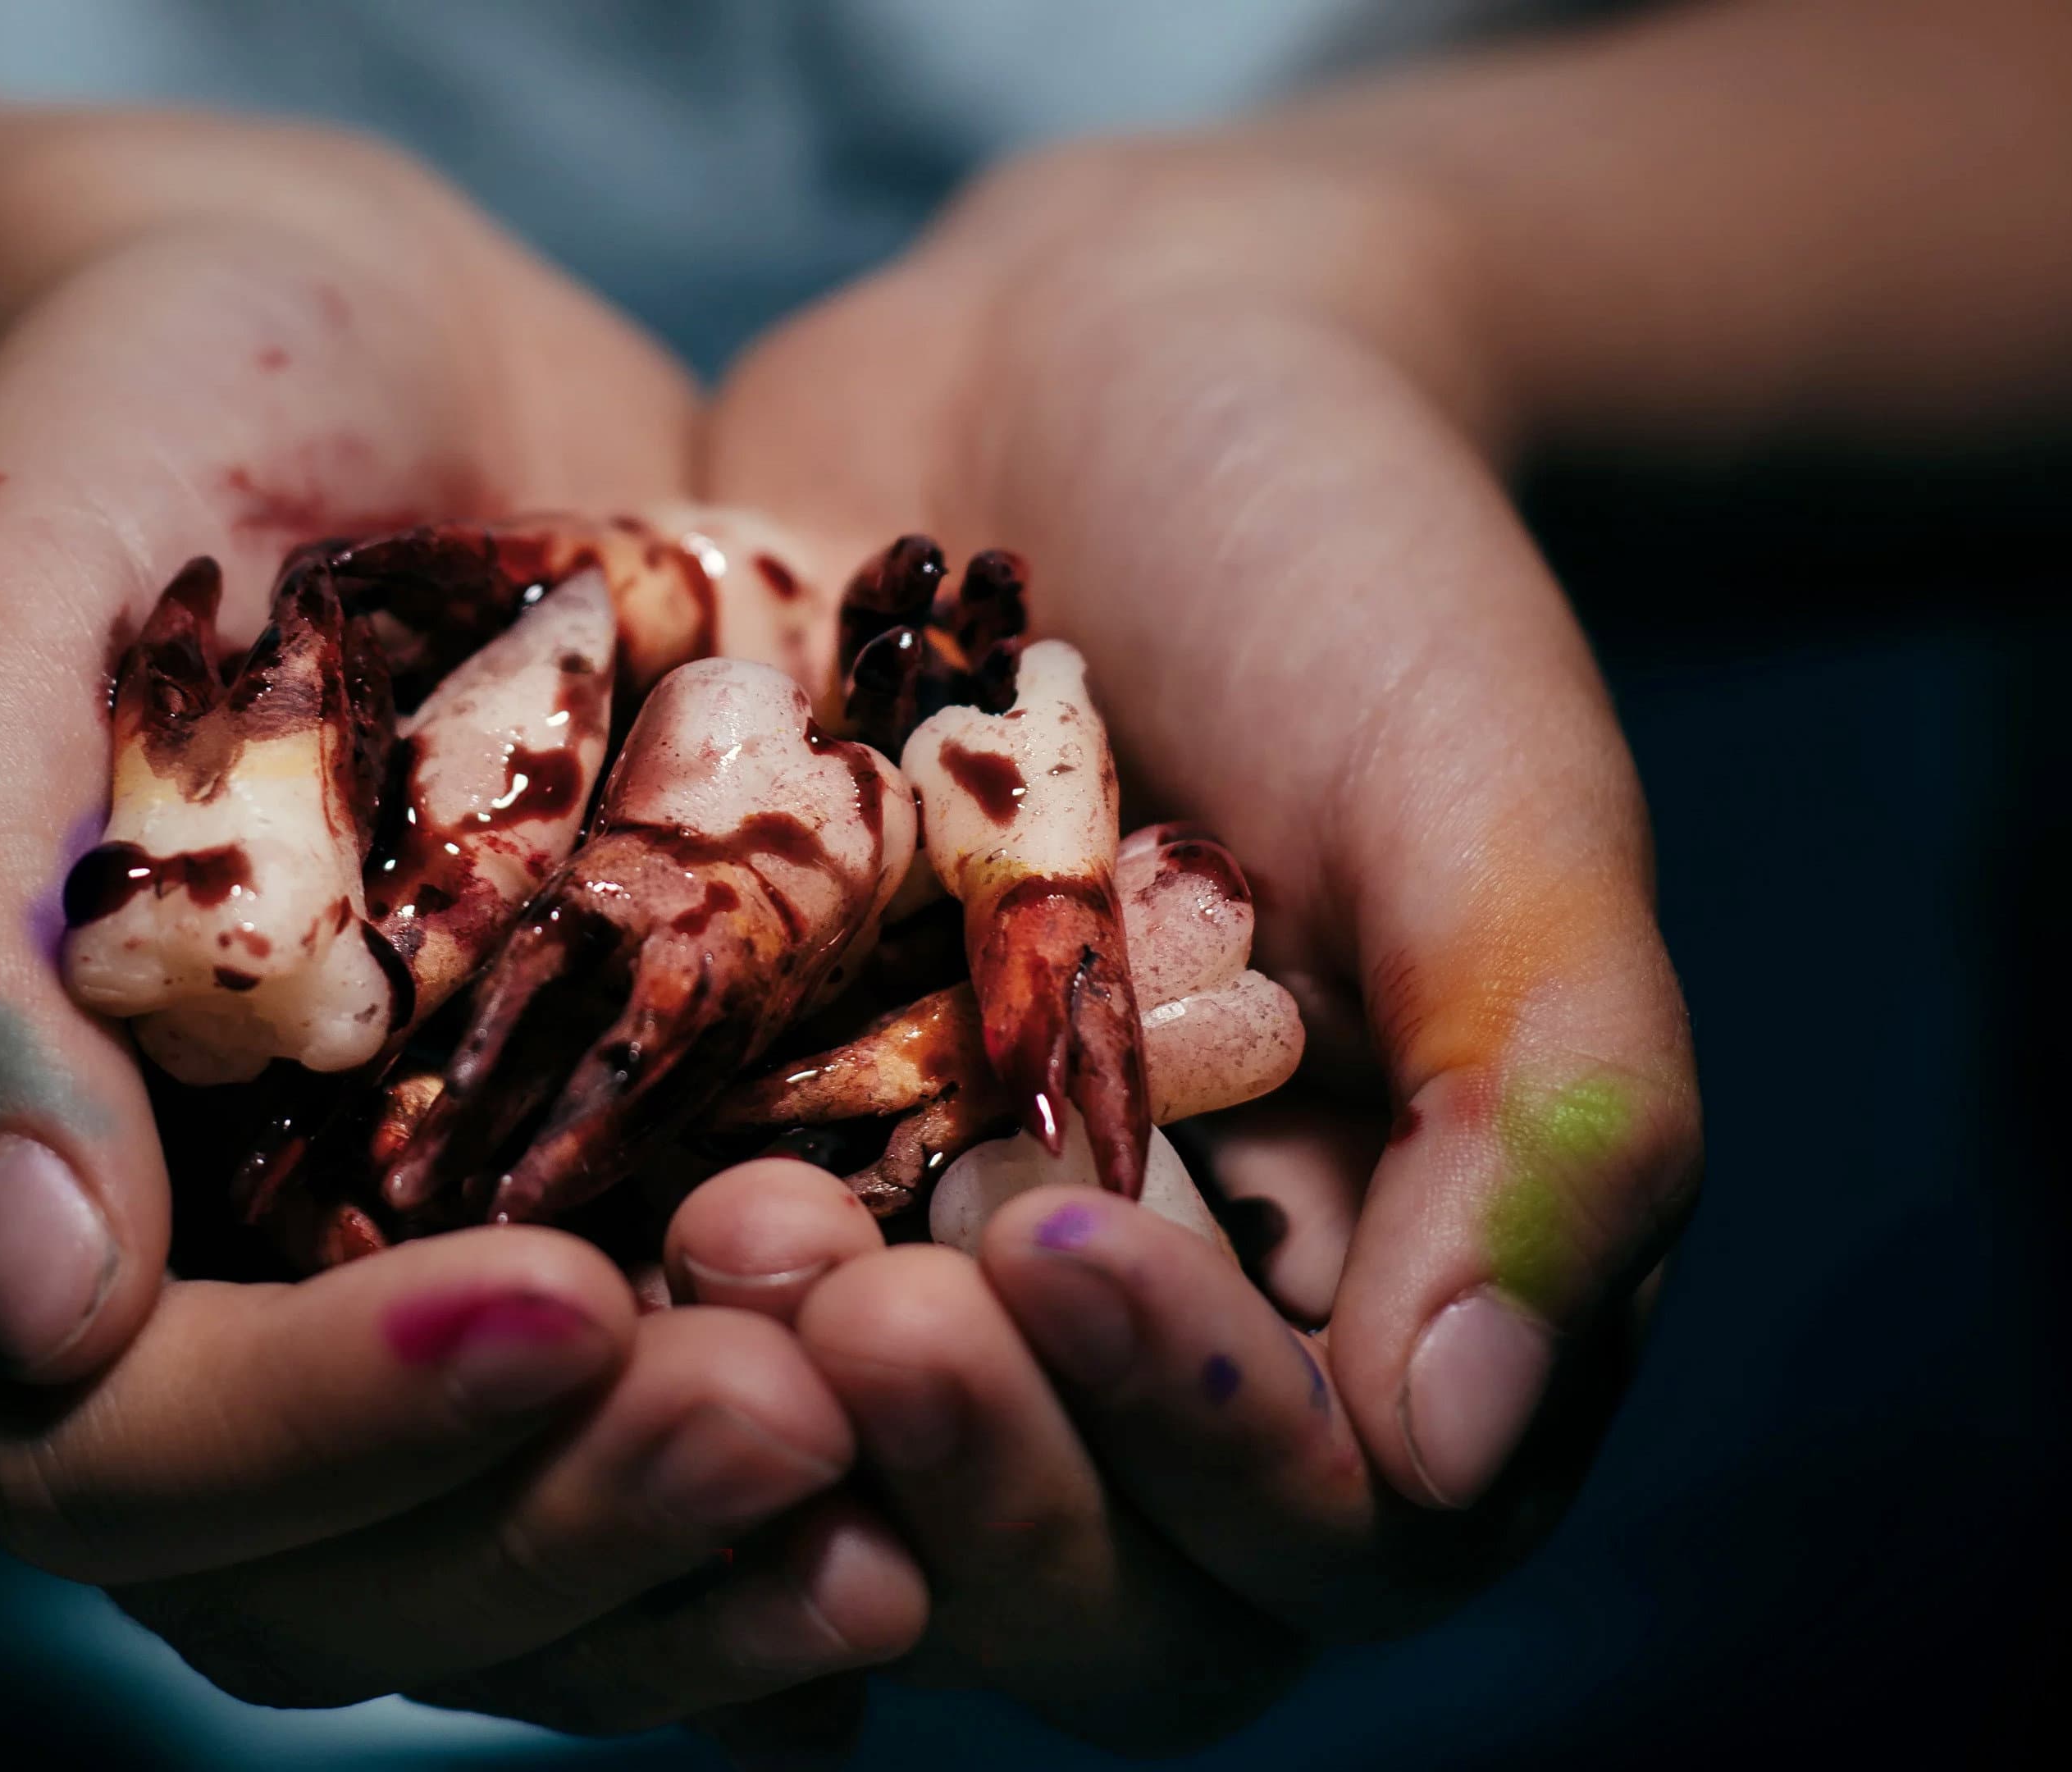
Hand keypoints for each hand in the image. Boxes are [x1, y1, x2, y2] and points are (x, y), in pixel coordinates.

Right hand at [0, 120, 919, 1730]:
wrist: (355, 343)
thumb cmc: (113, 451)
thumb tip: (29, 1304)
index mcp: (9, 1202)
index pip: (118, 1449)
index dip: (327, 1430)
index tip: (550, 1309)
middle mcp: (211, 1299)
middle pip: (359, 1568)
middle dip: (571, 1523)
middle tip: (794, 1422)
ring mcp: (413, 1279)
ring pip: (537, 1545)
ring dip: (715, 1556)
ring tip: (914, 1493)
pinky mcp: (600, 1210)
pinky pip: (685, 1408)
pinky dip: (815, 1468)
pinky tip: (963, 1469)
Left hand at [692, 138, 1702, 1746]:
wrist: (1096, 370)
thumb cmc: (1353, 570)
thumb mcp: (1495, 808)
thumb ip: (1544, 1115)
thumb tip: (1459, 1453)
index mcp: (1379, 1310)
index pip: (1303, 1535)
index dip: (1183, 1449)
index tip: (1059, 1242)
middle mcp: (1148, 1348)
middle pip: (1064, 1588)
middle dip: (955, 1464)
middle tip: (841, 1283)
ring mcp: (936, 1275)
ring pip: (847, 1498)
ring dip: (767, 1415)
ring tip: (703, 1220)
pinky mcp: (753, 1167)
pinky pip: (673, 1320)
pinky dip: (615, 1304)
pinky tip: (527, 1207)